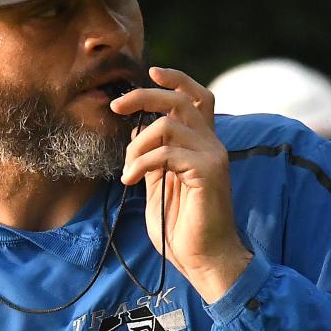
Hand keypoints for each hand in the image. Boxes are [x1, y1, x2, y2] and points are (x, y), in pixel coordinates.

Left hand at [110, 67, 251, 302]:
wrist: (203, 258)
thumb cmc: (182, 227)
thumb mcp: (160, 184)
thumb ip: (154, 157)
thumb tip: (136, 133)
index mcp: (202, 144)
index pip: (197, 97)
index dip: (176, 79)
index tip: (151, 71)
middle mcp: (212, 145)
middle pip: (180, 99)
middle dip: (145, 96)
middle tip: (117, 107)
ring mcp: (213, 156)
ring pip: (168, 124)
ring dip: (137, 143)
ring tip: (128, 169)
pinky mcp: (209, 171)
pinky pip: (166, 152)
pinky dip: (141, 163)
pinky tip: (131, 180)